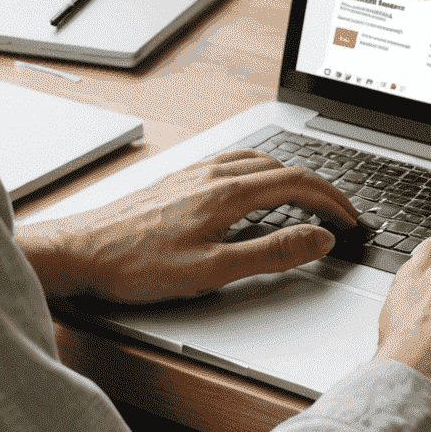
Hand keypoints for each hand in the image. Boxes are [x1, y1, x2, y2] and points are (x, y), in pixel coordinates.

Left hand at [15, 150, 358, 303]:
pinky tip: (252, 187)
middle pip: (284, 167)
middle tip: (338, 210)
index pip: (298, 184)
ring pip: (259, 160)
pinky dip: (261, 171)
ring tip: (306, 197)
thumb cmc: (136, 265)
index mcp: (228, 193)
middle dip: (319, 187)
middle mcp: (214, 174)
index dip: (332, 201)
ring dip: (291, 175)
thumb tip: (317, 238)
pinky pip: (234, 161)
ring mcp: (195, 172)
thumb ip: (271, 254)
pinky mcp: (179, 178)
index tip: (350, 219)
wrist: (80, 251)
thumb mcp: (212, 271)